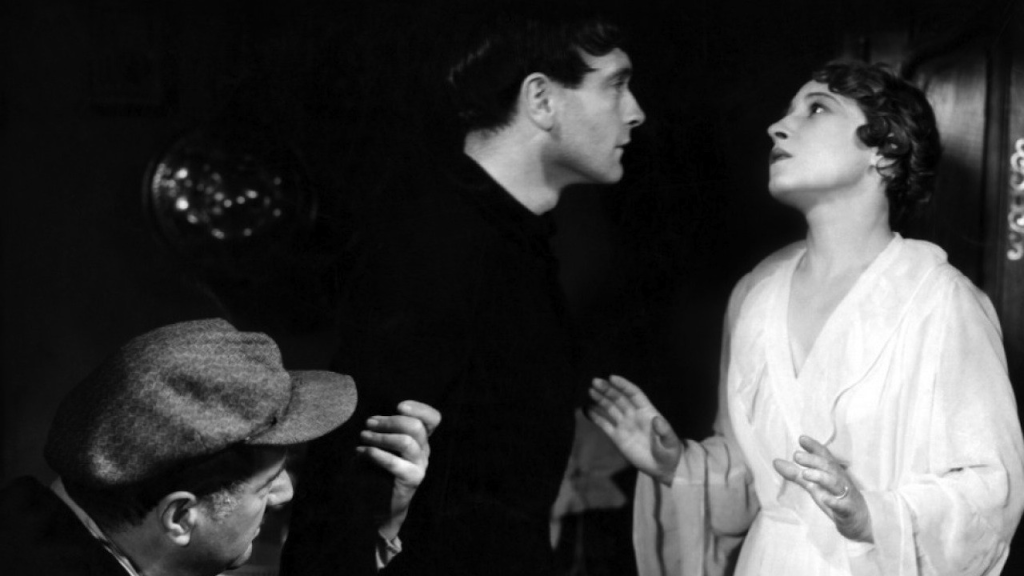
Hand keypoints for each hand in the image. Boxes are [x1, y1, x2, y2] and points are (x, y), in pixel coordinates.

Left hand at [357, 400, 440, 539]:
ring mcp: (420, 465)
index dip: (420, 409)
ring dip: (380, 437)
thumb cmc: (381, 469)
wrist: (383, 504)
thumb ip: (388, 431)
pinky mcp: (412, 479)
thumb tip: (373, 418)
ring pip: (406, 442)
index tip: (399, 406)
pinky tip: (362, 452)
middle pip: (415, 426)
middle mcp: (424, 451)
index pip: (433, 419)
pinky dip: (376, 454)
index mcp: (421, 440)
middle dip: (390, 421)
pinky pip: (395, 463)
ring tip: (363, 437)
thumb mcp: (388, 446)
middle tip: (368, 423)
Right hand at [586, 375, 681, 485]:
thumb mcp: (670, 442)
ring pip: (610, 408)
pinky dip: (595, 416)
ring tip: (590, 391)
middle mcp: (634, 415)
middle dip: (607, 389)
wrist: (661, 468)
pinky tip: (586, 409)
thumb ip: (664, 431)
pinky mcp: (617, 437)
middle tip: (595, 381)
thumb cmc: (669, 452)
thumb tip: (657, 419)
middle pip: (619, 398)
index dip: (623, 385)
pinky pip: (604, 424)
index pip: (634, 394)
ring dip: (600, 399)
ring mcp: (624, 425)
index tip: (612, 378)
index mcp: (647, 412)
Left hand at [772, 435, 872, 542]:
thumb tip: (775, 462)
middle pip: (828, 467)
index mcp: (831, 473)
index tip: (801, 438)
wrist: (860, 522)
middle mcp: (839, 480)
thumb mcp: (814, 486)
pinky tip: (825, 499)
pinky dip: (834, 502)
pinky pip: (842, 505)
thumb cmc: (836, 499)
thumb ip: (796, 474)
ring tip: (805, 473)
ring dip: (821, 477)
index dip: (814, 447)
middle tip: (796, 455)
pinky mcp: (848, 510)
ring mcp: (845, 495)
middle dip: (813, 460)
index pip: (824, 456)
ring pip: (835, 483)